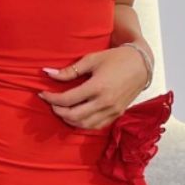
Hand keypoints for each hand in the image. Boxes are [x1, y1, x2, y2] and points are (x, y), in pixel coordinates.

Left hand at [37, 46, 151, 129]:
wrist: (142, 64)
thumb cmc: (116, 58)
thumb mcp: (92, 59)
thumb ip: (70, 70)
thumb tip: (48, 74)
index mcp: (98, 87)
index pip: (68, 99)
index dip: (51, 98)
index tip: (42, 94)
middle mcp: (105, 102)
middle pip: (73, 115)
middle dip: (58, 110)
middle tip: (51, 103)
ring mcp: (112, 110)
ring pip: (84, 124)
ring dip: (69, 120)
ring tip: (62, 110)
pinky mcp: (117, 114)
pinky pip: (96, 126)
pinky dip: (83, 124)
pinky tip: (77, 116)